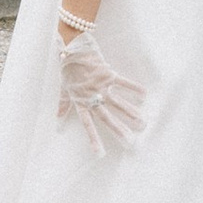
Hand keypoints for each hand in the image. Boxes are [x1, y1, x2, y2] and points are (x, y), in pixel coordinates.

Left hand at [56, 15, 145, 156]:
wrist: (73, 48)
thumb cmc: (67, 69)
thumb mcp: (63, 88)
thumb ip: (63, 104)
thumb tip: (57, 118)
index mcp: (81, 102)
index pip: (87, 124)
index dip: (93, 139)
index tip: (100, 153)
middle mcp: (92, 96)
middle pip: (106, 116)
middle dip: (118, 129)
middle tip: (129, 141)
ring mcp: (101, 86)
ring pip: (117, 102)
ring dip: (129, 112)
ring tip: (141, 122)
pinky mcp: (108, 74)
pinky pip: (123, 82)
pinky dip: (133, 88)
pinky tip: (144, 94)